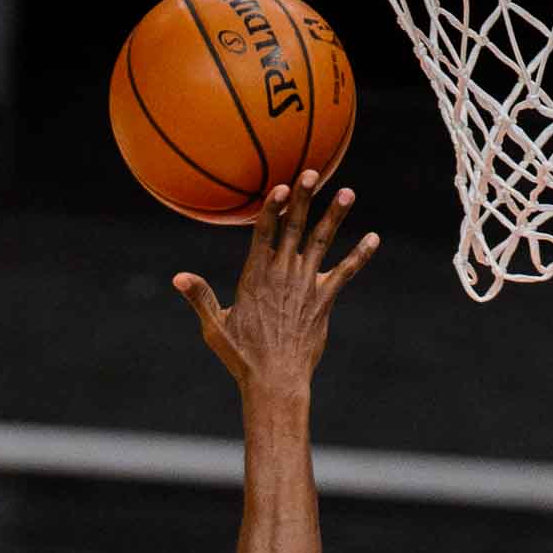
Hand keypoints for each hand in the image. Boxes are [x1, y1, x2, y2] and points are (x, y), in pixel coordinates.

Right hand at [173, 171, 378, 396]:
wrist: (275, 380)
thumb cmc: (242, 356)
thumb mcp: (214, 326)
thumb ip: (200, 297)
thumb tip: (178, 278)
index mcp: (255, 277)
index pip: (263, 234)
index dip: (273, 208)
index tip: (280, 186)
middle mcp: (283, 275)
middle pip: (293, 229)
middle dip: (302, 199)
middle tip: (310, 173)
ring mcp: (306, 286)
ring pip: (322, 243)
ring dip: (334, 217)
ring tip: (347, 192)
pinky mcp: (324, 300)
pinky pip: (346, 273)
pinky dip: (360, 255)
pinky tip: (374, 238)